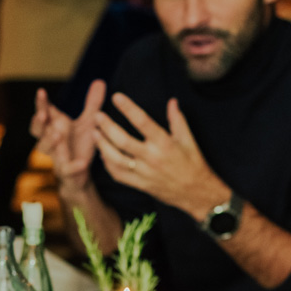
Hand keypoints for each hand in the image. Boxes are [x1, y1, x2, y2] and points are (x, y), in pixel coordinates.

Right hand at [33, 79, 105, 194]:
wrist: (82, 173)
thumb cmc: (79, 145)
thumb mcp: (88, 122)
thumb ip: (92, 104)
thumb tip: (99, 81)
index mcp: (54, 126)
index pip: (44, 112)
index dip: (41, 103)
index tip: (41, 92)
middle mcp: (51, 139)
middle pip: (37, 130)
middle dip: (38, 122)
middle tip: (42, 114)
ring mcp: (56, 155)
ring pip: (45, 149)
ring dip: (49, 141)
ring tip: (57, 134)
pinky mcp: (66, 172)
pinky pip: (67, 169)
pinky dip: (73, 166)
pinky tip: (81, 162)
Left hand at [95, 94, 226, 218]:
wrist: (196, 193)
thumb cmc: (193, 164)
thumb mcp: (188, 140)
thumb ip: (178, 120)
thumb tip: (172, 101)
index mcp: (164, 144)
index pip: (142, 121)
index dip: (128, 108)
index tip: (117, 97)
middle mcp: (152, 158)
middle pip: (123, 141)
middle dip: (107, 127)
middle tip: (97, 116)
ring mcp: (144, 173)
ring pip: (116, 159)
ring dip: (102, 146)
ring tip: (94, 134)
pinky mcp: (140, 184)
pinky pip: (119, 175)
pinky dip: (108, 164)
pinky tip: (103, 154)